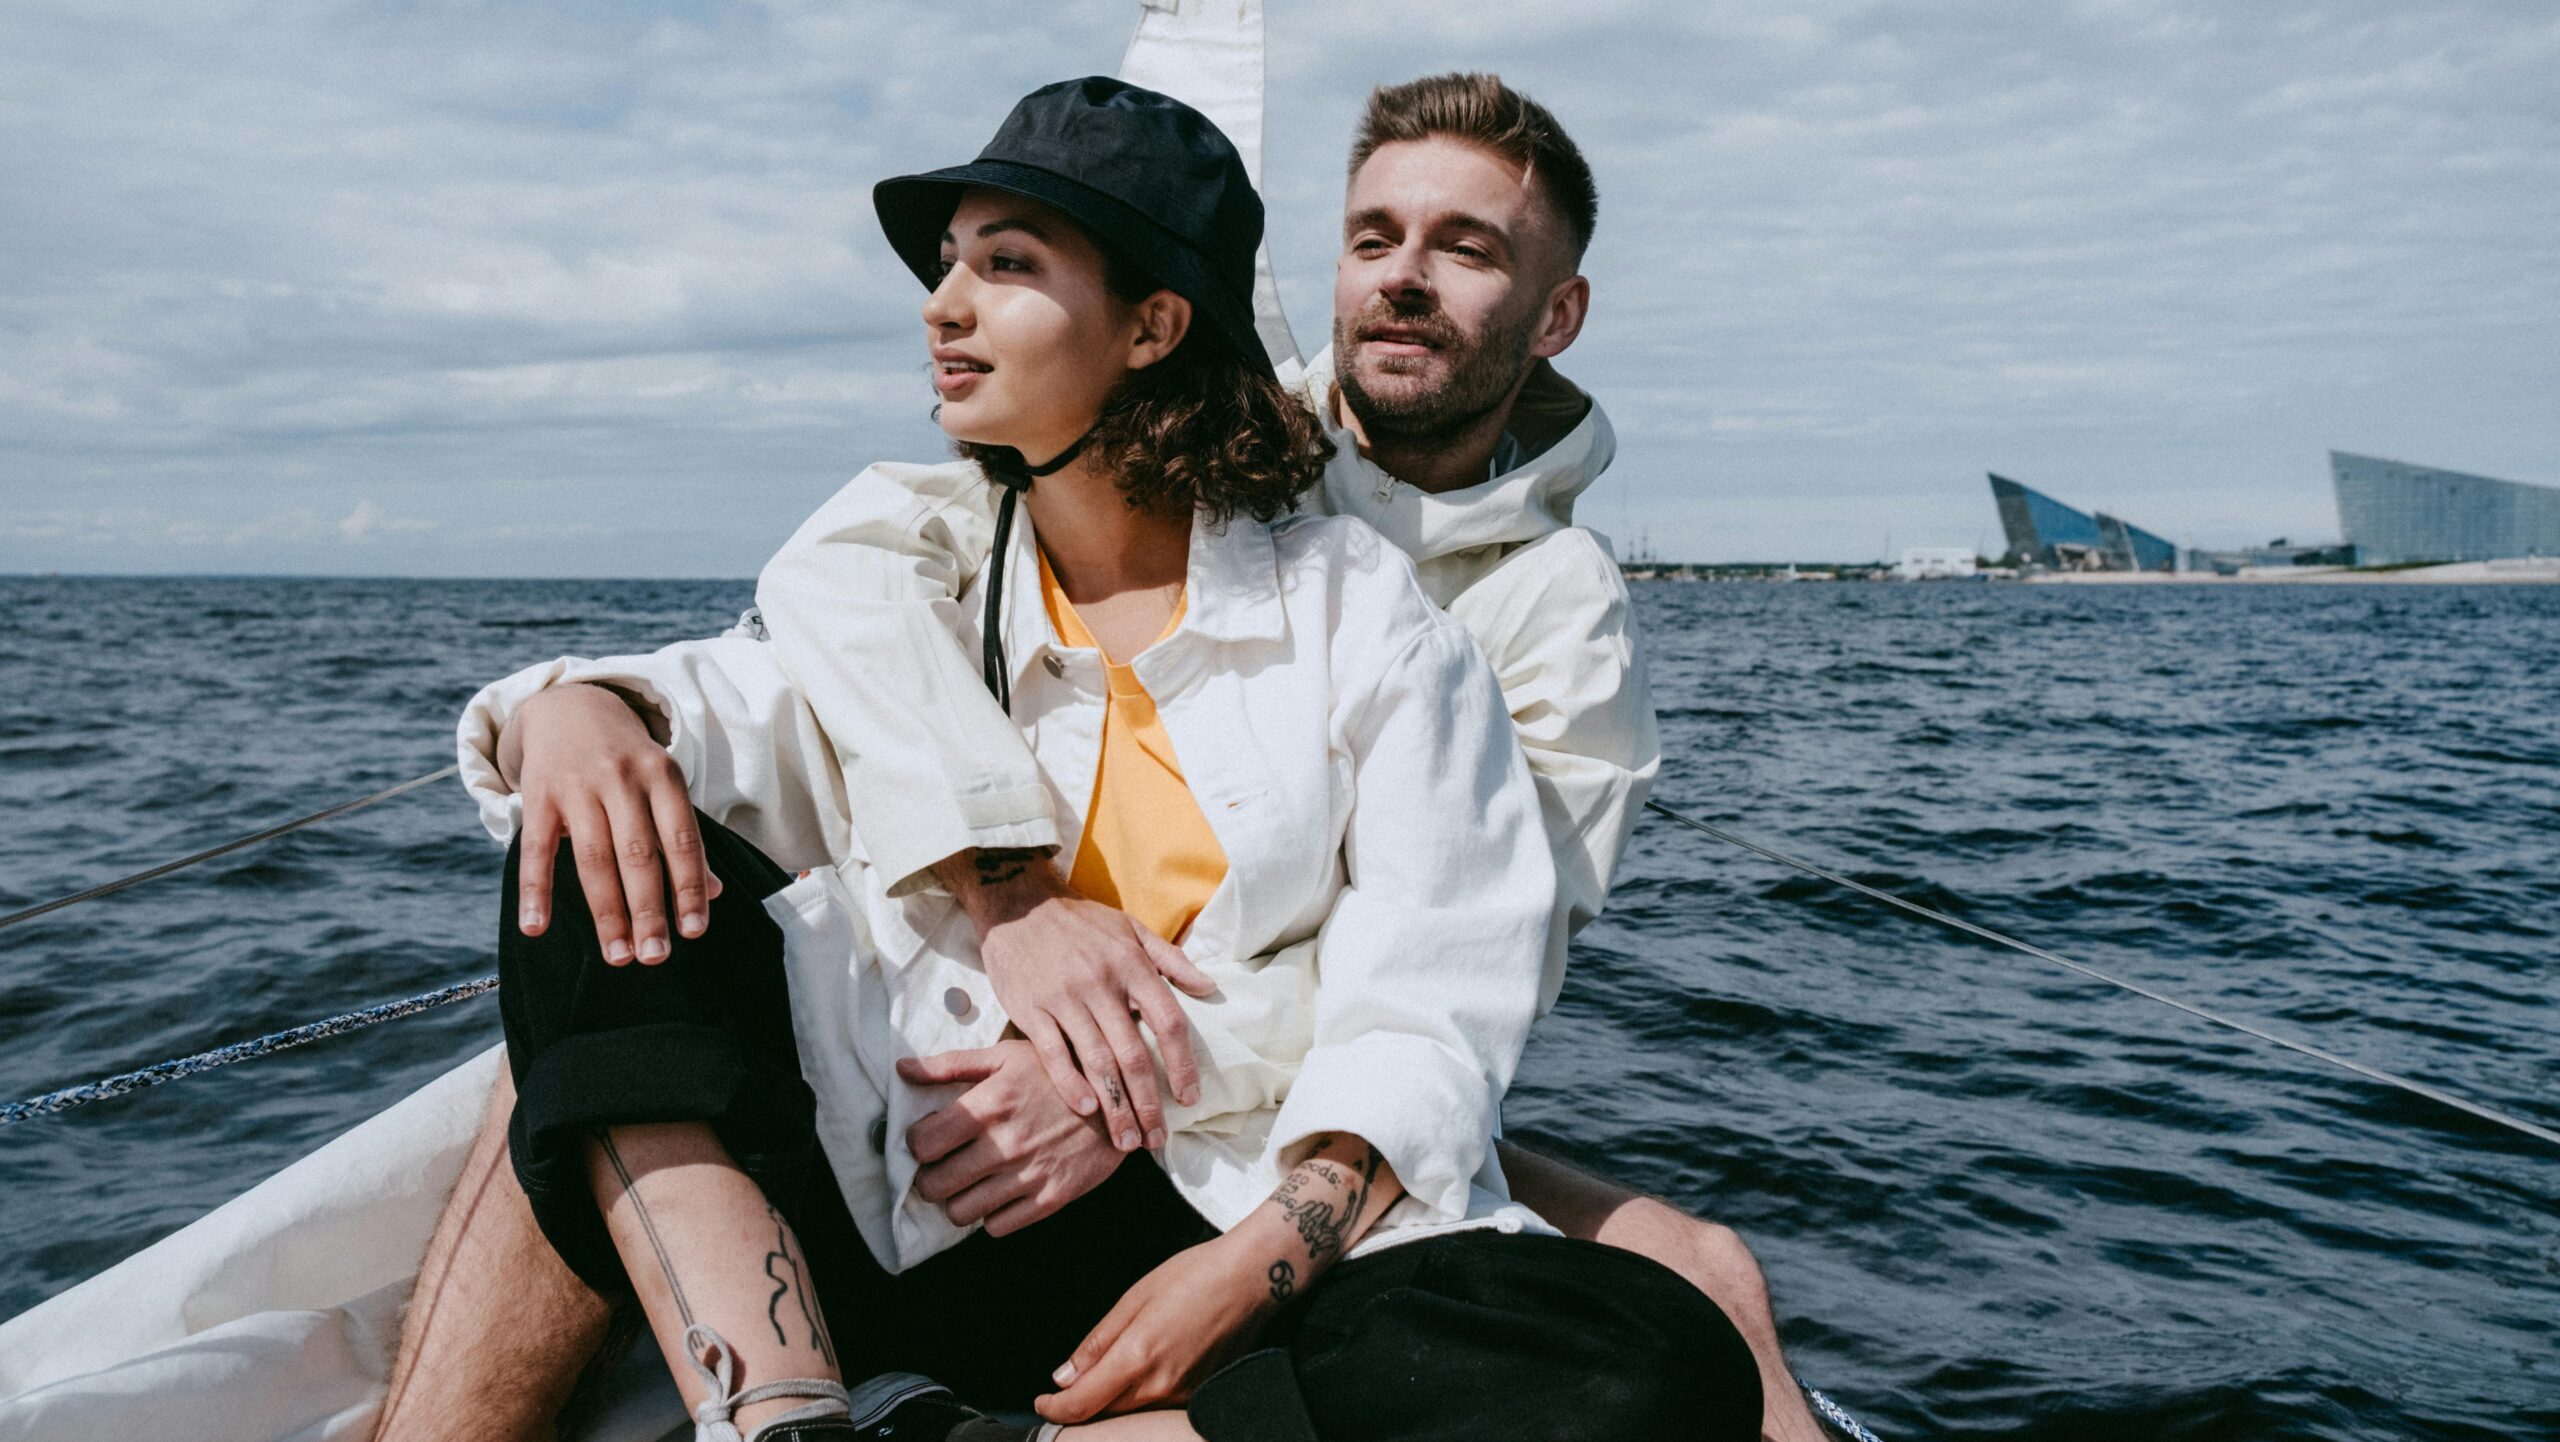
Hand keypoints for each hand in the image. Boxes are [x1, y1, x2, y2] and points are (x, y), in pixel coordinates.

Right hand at [502, 682, 719, 964]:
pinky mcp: (538, 795)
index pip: (681, 839)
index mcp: (663, 776)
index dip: (689, 887)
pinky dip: (535, 890)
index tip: (694, 932)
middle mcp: (622, 778)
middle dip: (648, 910)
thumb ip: (684, 837)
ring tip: (617, 956)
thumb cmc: (628, 759)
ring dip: (606, 912)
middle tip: (655, 957)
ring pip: (593, 858)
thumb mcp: (663, 784)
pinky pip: (536, 849)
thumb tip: (714, 893)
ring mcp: (578, 786)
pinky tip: (536, 928)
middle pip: (638, 854)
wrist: (570, 705)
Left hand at [899, 1041, 1124, 1234]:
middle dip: (929, 1179)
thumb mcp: (1008, 1056)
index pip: (923, 1144)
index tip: (927, 1141)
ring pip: (961, 1212)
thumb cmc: (1058, 1074)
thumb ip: (951, 1064)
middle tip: (941, 1169)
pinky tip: (998, 1194)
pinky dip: (991, 1216)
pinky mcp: (1050, 1198)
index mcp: (990, 1104)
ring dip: (957, 1200)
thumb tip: (903, 1069)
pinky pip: (998, 1227)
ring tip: (967, 1185)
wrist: (1121, 1101)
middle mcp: (1005, 1143)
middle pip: (935, 1185)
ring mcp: (1028, 1175)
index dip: (917, 1144)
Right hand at [941, 852, 1212, 1154]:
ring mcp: (1064, 998)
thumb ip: (1171, 960)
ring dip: (1114, 1106)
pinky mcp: (1030, 1009)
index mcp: (1132, 966)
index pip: (1167, 1023)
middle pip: (1133, 1054)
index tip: (1190, 1099)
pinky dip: (1070, 1084)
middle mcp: (1101, 984)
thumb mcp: (1131, 929)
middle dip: (1148, 1102)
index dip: (1182, 1065)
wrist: (1019, 903)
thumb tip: (1209, 988)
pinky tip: (1085, 1109)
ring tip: (1125, 1140)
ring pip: (1096, 1061)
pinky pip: (1054, 1054)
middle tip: (1156, 1139)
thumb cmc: (1080, 921)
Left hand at [1035, 1230, 1278, 1424]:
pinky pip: (1158, 1404)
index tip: (1043, 1400)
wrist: (1252, 1278)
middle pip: (1104, 1413)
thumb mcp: (1134, 1297)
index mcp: (1137, 1357)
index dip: (1054, 1409)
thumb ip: (1097, 1342)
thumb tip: (1064, 1376)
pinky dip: (1142, 1393)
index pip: (1081, 1405)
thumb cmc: (1195, 1276)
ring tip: (1114, 1365)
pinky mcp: (1200, 1393)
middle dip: (1082, 1403)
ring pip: (1131, 1410)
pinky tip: (1149, 1365)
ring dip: (1112, 1399)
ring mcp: (1183, 1394)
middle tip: (1073, 1381)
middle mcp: (1160, 1385)